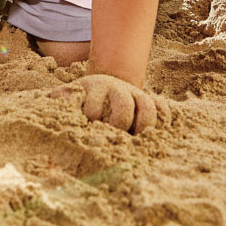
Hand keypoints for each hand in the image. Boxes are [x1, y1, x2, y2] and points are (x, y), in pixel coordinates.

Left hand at [50, 74, 170, 133]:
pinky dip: (164, 121)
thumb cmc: (82, 96)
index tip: (88, 132)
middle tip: (113, 140)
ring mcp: (136, 95)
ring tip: (137, 142)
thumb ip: (62, 97)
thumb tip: (61, 100)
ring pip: (148, 108)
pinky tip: (158, 134)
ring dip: (144, 127)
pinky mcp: (150, 101)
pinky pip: (163, 108)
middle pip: (124, 107)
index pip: (94, 109)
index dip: (92, 124)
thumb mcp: (70, 93)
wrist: (104, 84)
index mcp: (95, 88)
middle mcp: (118, 89)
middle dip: (119, 126)